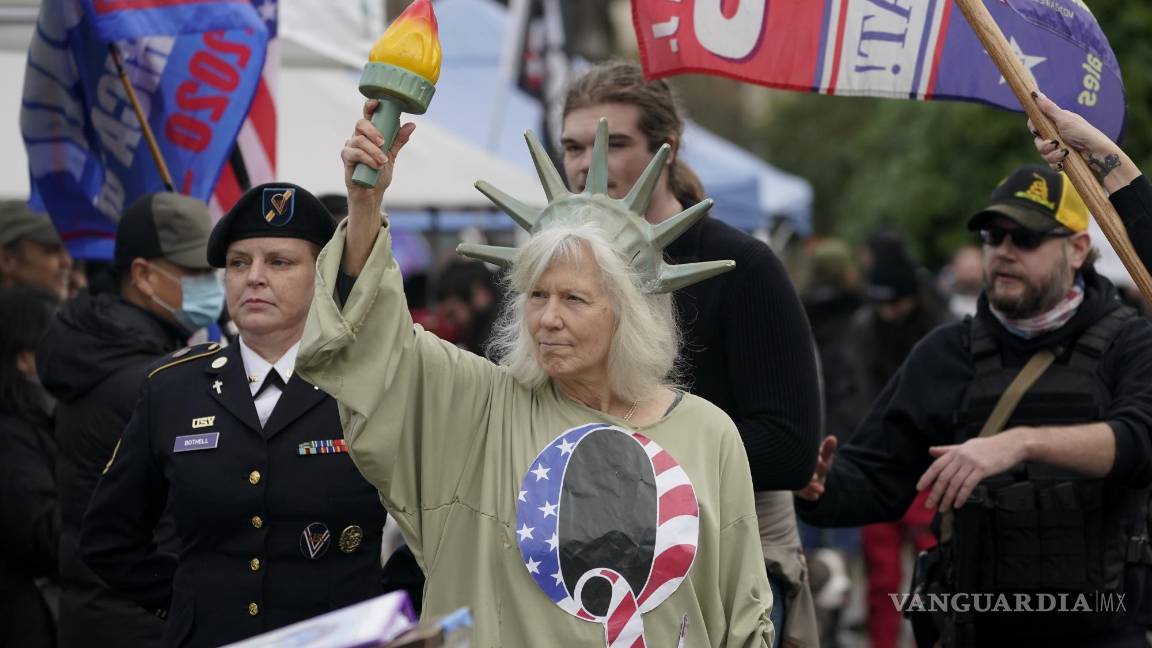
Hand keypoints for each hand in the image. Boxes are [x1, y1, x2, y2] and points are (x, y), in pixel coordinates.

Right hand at [341, 100, 415, 218]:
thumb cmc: (379, 171)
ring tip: (383, 161)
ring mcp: (350, 147)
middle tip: (384, 142)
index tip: (376, 103)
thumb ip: (399, 140)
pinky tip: (376, 165)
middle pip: (361, 124)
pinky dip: (367, 158)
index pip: (368, 115)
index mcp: (369, 133)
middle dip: (373, 131)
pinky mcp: (346, 158)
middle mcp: (358, 137)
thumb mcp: (392, 154)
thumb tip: (412, 125)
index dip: (370, 106)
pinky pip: (354, 153)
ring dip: (373, 150)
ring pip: (359, 140)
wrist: (371, 192)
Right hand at [795, 436, 836, 501]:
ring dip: (809, 487)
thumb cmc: (819, 461)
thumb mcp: (824, 455)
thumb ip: (828, 448)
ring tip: (821, 490)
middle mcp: (795, 465)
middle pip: (800, 471)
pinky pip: (799, 492)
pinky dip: (807, 495)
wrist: (811, 474)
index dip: (815, 460)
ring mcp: (793, 477)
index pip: (805, 457)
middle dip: (809, 475)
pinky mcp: (794, 487)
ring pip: (799, 482)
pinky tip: (816, 497)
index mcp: (801, 455)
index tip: (822, 463)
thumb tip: (833, 439)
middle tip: (816, 478)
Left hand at [917, 430, 1027, 510]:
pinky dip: (961, 497)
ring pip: (954, 483)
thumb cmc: (990, 446)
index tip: (919, 489)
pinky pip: (968, 485)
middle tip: (929, 505)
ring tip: (943, 508)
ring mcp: (971, 463)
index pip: (936, 466)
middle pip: (943, 477)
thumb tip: (931, 450)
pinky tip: (958, 504)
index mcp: (956, 451)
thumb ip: (948, 450)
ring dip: (947, 498)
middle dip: (935, 493)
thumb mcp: (967, 445)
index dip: (926, 478)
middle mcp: (961, 456)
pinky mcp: (982, 469)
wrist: (1012, 444)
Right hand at [1028, 92, 1115, 172]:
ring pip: (1043, 154)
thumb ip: (1048, 108)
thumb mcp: (1064, 119)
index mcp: (1056, 122)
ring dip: (1052, 155)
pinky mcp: (1062, 160)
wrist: (1097, 153)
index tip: (1038, 131)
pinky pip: (1050, 164)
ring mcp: (1059, 147)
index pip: (1035, 124)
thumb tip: (1035, 93)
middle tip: (1054, 143)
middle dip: (1044, 145)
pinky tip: (1063, 163)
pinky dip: (1056, 164)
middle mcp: (1056, 134)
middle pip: (1037, 141)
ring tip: (1065, 154)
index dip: (1034, 129)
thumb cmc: (1084, 132)